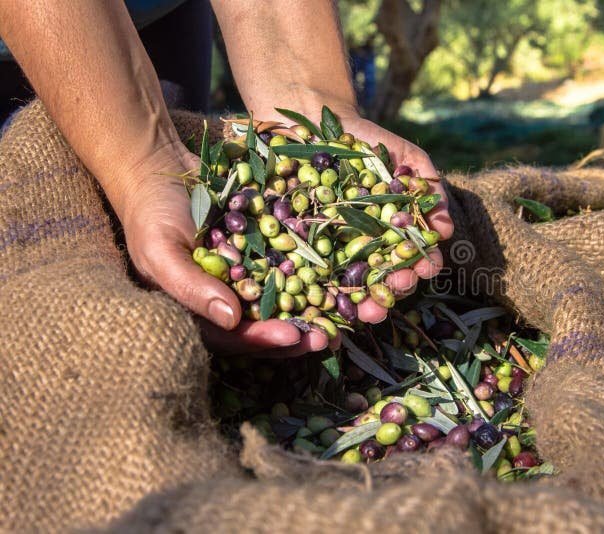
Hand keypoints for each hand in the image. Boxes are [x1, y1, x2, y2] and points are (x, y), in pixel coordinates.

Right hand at [119, 142, 333, 357]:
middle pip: (270, 324)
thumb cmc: (151, 214)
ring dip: (319, 308)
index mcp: (203, 310)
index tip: (292, 336)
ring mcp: (253, 273)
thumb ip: (190, 287)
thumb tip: (231, 319)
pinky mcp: (271, 248)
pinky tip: (346, 273)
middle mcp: (233, 297)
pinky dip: (321, 269)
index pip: (236, 335)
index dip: (264, 339)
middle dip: (301, 332)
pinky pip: (298, 262)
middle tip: (328, 337)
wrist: (161, 168)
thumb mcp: (161, 252)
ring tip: (349, 315)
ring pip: (291, 298)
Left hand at [259, 103, 453, 324]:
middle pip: (384, 280)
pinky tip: (327, 303)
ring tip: (368, 312)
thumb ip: (430, 189)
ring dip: (363, 304)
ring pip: (350, 287)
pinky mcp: (302, 249)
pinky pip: (311, 275)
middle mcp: (367, 249)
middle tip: (396, 289)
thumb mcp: (408, 159)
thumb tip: (447, 230)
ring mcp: (334, 252)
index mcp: (394, 234)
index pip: (413, 259)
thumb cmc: (369, 143)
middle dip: (393, 291)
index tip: (425, 269)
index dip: (421, 267)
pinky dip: (320, 293)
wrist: (317, 124)